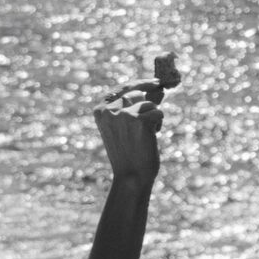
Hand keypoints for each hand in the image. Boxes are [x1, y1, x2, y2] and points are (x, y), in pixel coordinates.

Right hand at [94, 51, 175, 182]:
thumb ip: (136, 106)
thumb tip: (158, 88)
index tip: (156, 82)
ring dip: (153, 117)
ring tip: (146, 135)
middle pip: (138, 94)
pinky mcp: (140, 120)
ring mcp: (124, 114)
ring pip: (150, 104)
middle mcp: (109, 110)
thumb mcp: (126, 127)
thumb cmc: (129, 153)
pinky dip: (159, 124)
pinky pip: (158, 113)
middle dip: (150, 102)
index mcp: (100, 111)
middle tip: (156, 111)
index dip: (140, 83)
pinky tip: (151, 137)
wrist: (131, 176)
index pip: (122, 89)